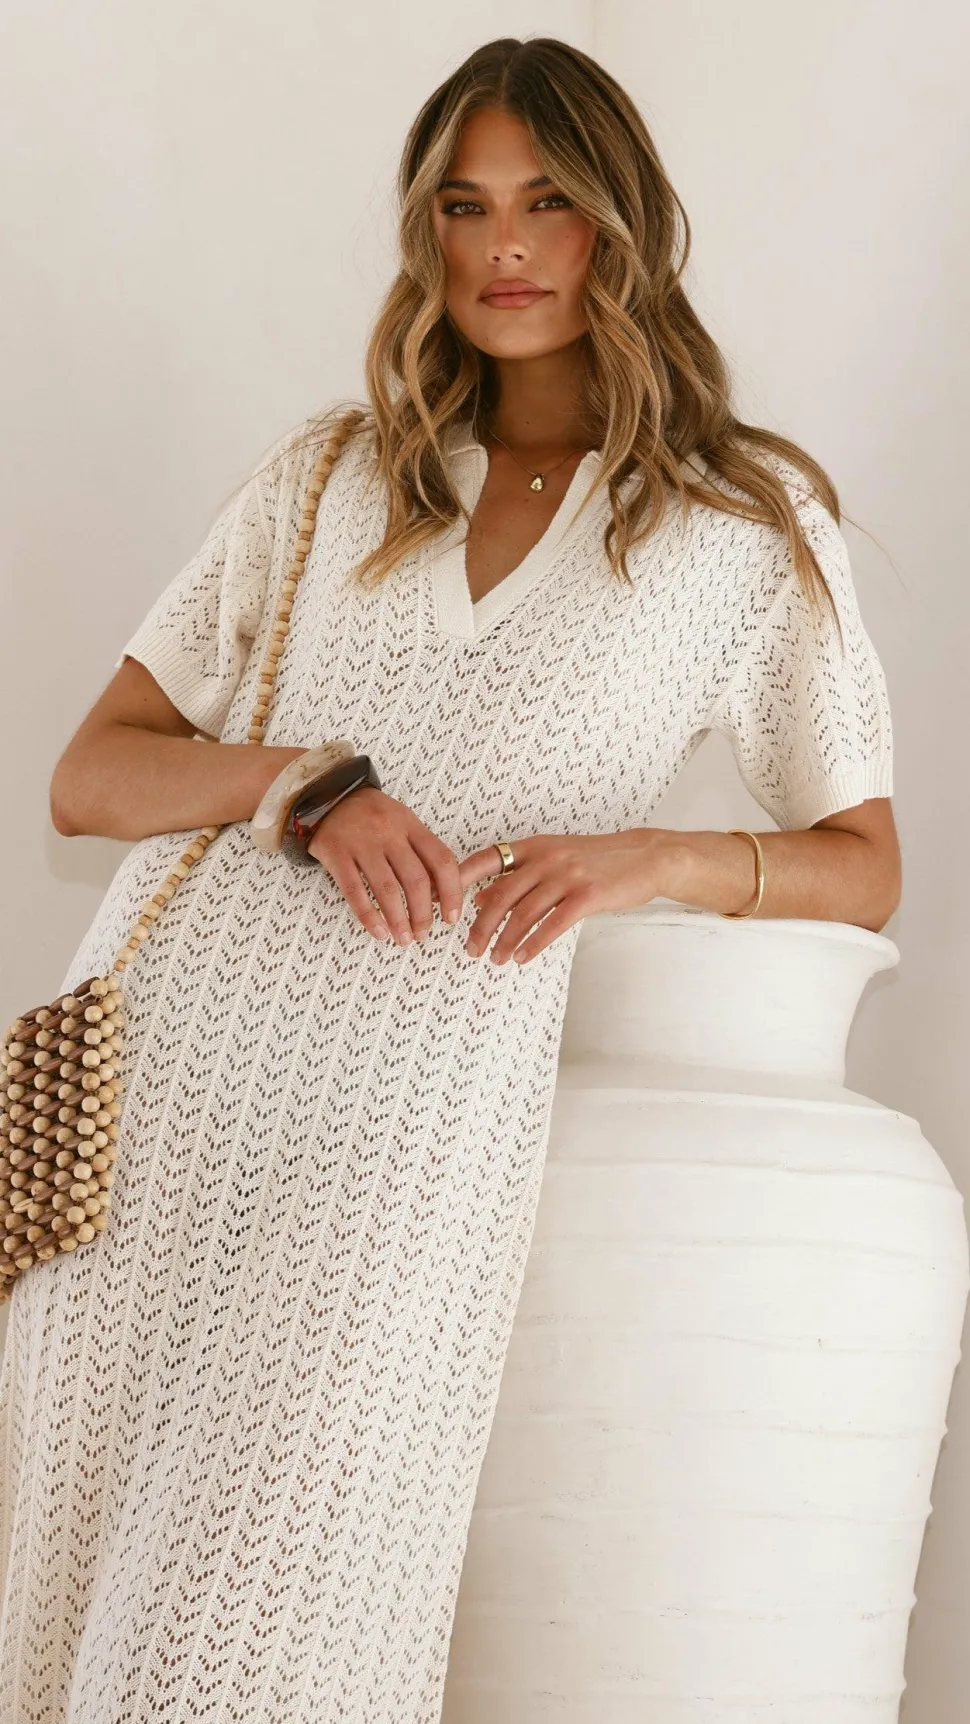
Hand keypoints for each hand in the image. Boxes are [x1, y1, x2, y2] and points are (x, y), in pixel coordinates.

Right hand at [307, 785, 463, 943]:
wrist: (326, 795)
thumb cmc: (370, 815)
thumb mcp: (401, 821)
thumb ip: (420, 851)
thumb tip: (439, 894)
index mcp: (410, 824)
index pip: (441, 860)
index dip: (451, 892)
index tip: (451, 917)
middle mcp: (389, 832)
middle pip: (415, 879)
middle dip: (423, 913)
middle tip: (423, 934)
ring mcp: (361, 843)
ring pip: (386, 888)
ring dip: (399, 920)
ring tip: (404, 939)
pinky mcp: (336, 853)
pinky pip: (354, 890)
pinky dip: (369, 916)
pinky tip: (379, 931)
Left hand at [458, 828, 678, 964]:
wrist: (644, 857)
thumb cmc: (597, 861)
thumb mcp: (554, 859)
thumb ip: (518, 876)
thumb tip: (479, 898)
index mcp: (533, 847)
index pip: (485, 861)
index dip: (459, 882)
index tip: (441, 906)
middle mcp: (546, 858)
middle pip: (500, 896)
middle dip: (481, 926)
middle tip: (470, 949)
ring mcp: (566, 876)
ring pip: (523, 914)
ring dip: (505, 941)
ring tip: (495, 959)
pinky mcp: (587, 895)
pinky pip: (552, 925)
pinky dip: (532, 944)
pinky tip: (521, 957)